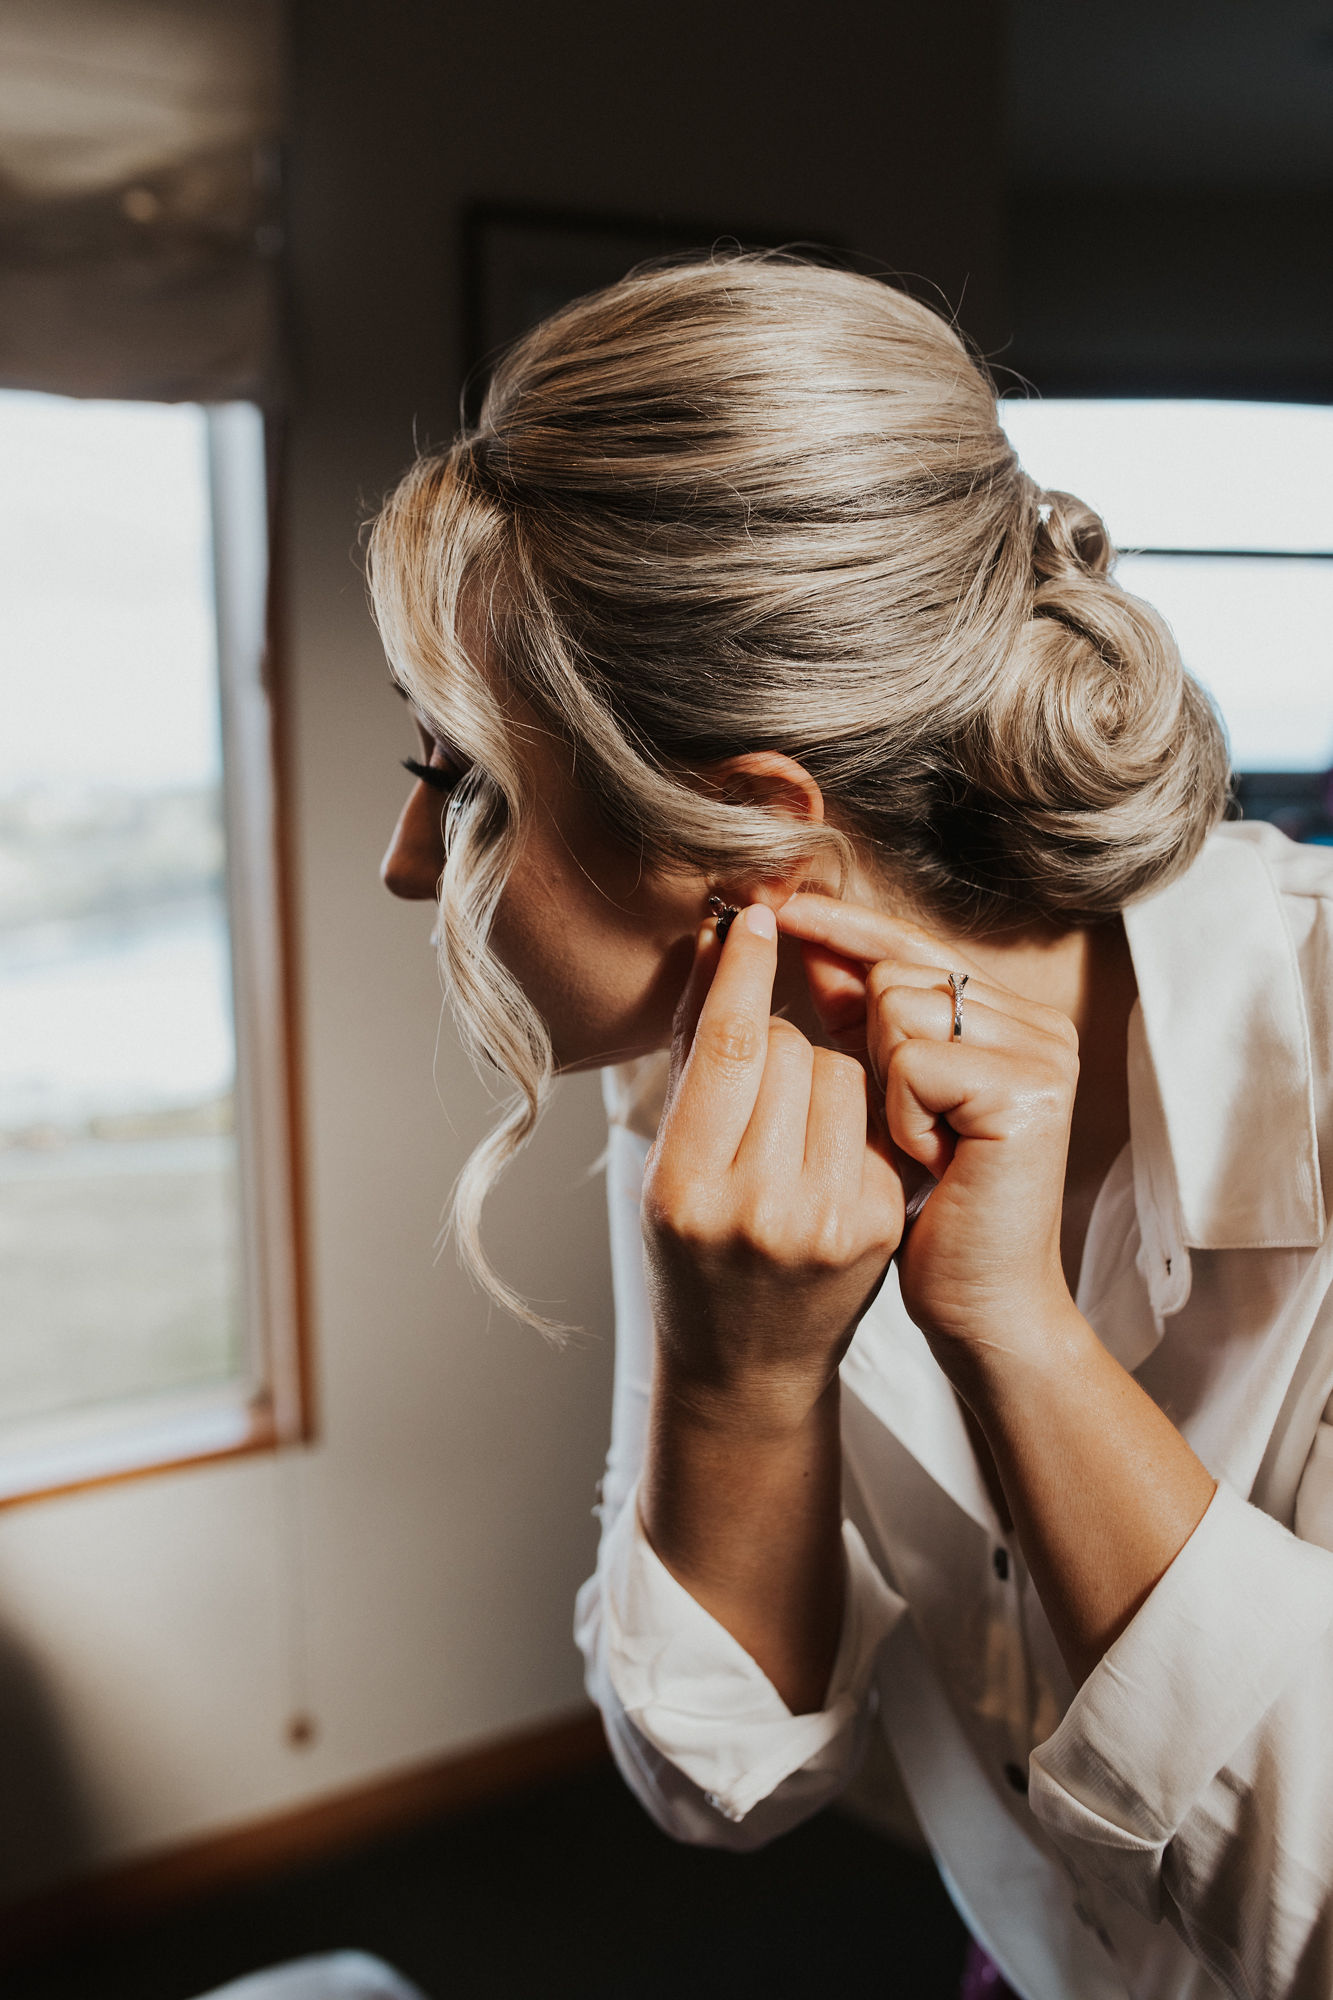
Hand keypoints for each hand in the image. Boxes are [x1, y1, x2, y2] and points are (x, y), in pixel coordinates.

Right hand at [641, 904, 903, 1434]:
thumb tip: (721, 939)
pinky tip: (830, 1153)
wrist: (746, 1362)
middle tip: (757, 1089)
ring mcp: (826, 1220)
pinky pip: (874, 1113)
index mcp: (685, 1188)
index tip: (758, 916)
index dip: (744, 970)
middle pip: (786, 1048)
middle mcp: (756, 1208)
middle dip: (772, 1041)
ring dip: (820, 1073)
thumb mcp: (667, 1162)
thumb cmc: (694, 1251)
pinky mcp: (878, 1224)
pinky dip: (855, 1113)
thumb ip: (694, 1054)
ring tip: (792, 1128)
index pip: (727, 1045)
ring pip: (841, 1070)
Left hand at [776, 894, 1081, 1372]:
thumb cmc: (927, 1212)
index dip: (846, 929)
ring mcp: (1042, 1050)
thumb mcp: (885, 1100)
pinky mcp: (1029, 1087)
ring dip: (887, 1087)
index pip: (913, 946)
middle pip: (897, 972)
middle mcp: (1038, 1022)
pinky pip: (915, 1061)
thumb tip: (798, 934)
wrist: (980, 1304)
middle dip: (871, 1046)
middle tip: (913, 1125)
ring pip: (901, 1007)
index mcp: (1011, 1016)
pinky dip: (907, 1115)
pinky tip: (938, 1159)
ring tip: (927, 1145)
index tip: (780, 906)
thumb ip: (856, 1017)